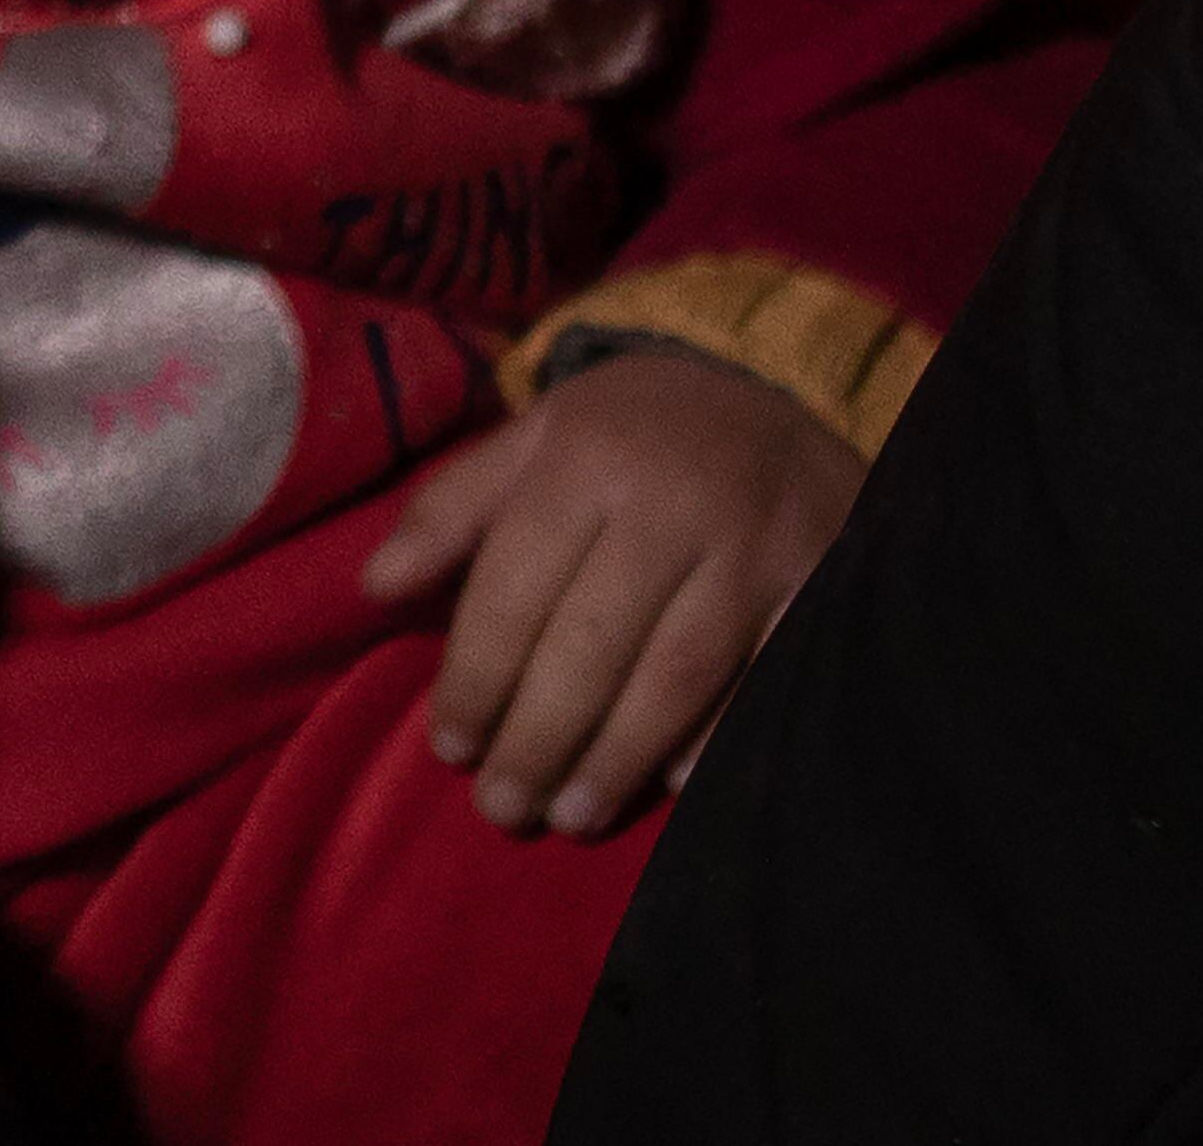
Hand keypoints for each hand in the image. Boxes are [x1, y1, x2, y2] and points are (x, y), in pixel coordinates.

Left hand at [358, 344, 858, 837]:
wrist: (774, 390)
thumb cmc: (630, 430)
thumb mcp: (534, 437)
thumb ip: (452, 509)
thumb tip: (376, 586)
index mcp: (588, 458)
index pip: (516, 586)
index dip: (477, 676)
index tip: (450, 748)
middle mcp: (674, 501)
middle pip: (594, 642)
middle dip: (539, 735)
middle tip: (502, 808)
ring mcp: (759, 545)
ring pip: (678, 673)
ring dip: (618, 756)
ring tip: (570, 813)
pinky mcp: (826, 580)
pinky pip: (769, 676)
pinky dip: (722, 737)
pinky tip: (675, 787)